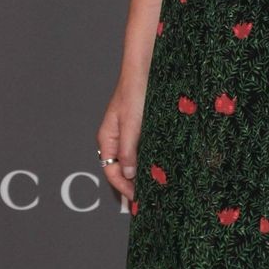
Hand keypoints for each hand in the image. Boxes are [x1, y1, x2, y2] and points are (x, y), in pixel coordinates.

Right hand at [97, 75, 146, 202]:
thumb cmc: (135, 92)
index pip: (111, 171)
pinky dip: (149, 162)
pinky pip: (143, 150)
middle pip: (120, 169)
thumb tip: (127, 174)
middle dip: (131, 185)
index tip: (137, 200)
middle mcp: (116, 138)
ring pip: (132, 161)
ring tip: (155, 188)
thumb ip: (128, 150)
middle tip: (147, 199)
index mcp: (107, 138)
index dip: (123, 188)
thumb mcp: (132, 124)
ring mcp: (129, 134)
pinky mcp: (142, 128)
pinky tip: (160, 167)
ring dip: (142, 175)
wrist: (146, 69)